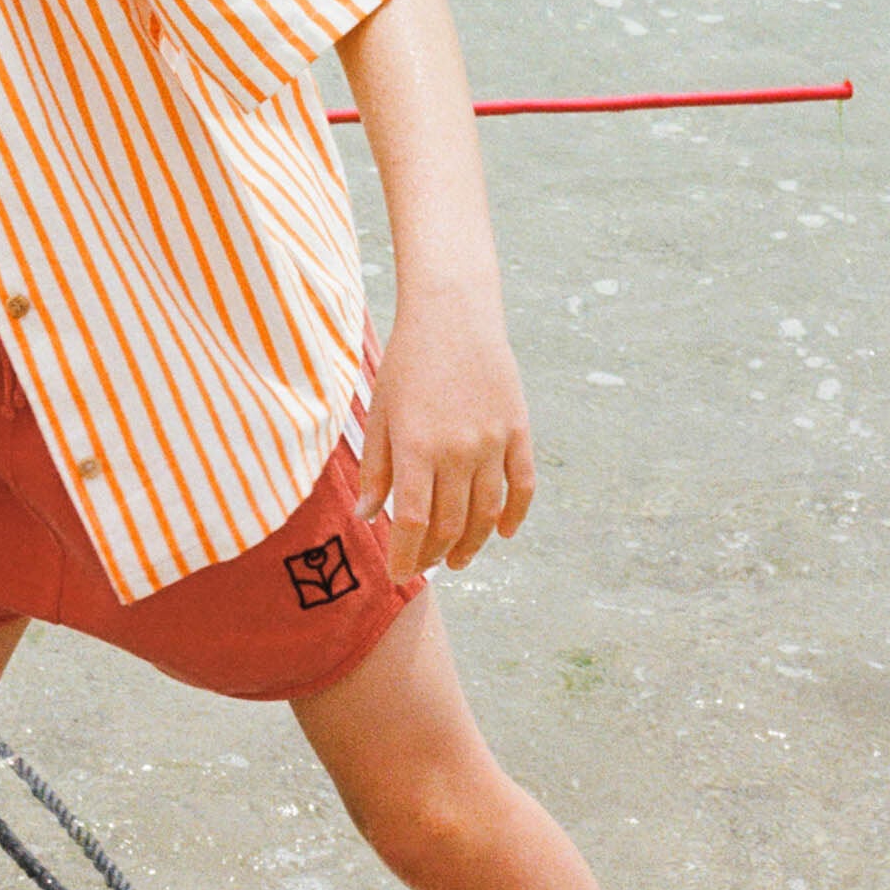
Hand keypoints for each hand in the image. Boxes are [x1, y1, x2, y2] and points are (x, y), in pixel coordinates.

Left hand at [354, 293, 535, 581]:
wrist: (453, 315)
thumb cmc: (407, 364)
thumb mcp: (381, 413)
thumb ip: (376, 469)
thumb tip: (368, 518)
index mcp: (416, 447)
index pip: (412, 523)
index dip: (404, 556)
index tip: (395, 575)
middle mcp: (456, 450)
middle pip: (450, 525)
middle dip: (432, 555)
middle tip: (421, 566)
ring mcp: (492, 441)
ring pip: (487, 513)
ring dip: (472, 544)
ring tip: (456, 560)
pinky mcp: (518, 430)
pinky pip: (522, 485)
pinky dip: (514, 515)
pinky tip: (503, 533)